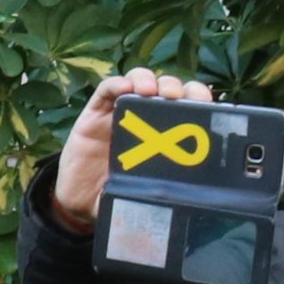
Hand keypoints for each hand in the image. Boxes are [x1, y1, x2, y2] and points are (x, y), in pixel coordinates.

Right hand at [49, 69, 214, 235]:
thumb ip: (161, 194)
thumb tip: (184, 203)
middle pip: (164, 88)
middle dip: (173, 86)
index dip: (197, 98)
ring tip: (149, 90)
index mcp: (165, 134)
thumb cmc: (119, 195)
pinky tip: (124, 88)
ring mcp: (119, 113)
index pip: (187, 105)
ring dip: (146, 80)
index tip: (203, 103)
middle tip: (175, 97)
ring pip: (138, 81)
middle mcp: (145, 118)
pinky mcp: (94, 113)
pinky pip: (106, 90)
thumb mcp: (146, 194)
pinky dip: (116, 84)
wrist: (81, 202)